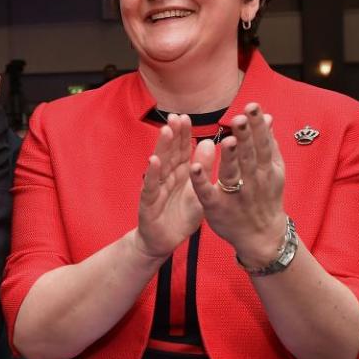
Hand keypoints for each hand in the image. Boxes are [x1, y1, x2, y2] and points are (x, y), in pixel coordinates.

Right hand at [135, 114, 203, 261]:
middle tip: (177, 117)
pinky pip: (150, 186)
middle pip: (170, 153)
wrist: (163, 242)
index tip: (187, 117)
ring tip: (166, 131)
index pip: (182, 150)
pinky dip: (152, 174)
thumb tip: (209, 142)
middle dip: (173, 135)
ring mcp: (156, 188)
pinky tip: (153, 161)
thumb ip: (203, 170)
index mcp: (180, 173)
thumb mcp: (198, 192)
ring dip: (162, 148)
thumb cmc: (180, 217)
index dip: (184, 134)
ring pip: (160, 165)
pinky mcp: (148, 202)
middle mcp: (166, 177)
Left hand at [189, 103, 286, 266]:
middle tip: (239, 117)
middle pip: (248, 156)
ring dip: (228, 157)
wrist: (262, 236)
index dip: (257, 126)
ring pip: (231, 173)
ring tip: (225, 140)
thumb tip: (268, 117)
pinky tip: (195, 167)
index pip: (262, 144)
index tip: (252, 106)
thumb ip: (269, 145)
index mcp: (266, 169)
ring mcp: (234, 194)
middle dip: (244, 136)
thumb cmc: (265, 197)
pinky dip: (201, 181)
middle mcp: (252, 180)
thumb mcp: (272, 171)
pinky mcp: (216, 207)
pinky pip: (207, 193)